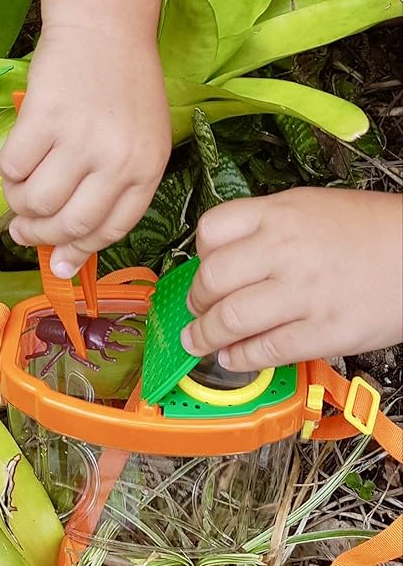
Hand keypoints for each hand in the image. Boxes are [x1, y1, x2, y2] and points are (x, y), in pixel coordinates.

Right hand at [0, 25, 170, 277]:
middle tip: (24, 229)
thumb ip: (112, 192)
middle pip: (70, 224)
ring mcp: (81, 137)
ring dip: (19, 204)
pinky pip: (12, 167)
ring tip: (19, 189)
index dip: (78, 251)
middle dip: (40, 235)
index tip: (57, 260)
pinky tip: (16, 159)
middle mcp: (118, 158)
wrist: (105, 27)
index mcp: (147, 169)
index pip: (110, 231)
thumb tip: (63, 258)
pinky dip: (7, 172)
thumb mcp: (137, 142)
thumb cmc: (122, 86)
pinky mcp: (45, 116)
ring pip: (36, 201)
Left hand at [182, 187, 402, 370]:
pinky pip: (265, 350)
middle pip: (211, 279)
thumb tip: (226, 256)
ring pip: (229, 319)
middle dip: (195, 301)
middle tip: (196, 310)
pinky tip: (233, 358)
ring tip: (199, 342)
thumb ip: (266, 227)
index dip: (198, 255)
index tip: (200, 270)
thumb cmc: (370, 230)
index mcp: (279, 214)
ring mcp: (303, 293)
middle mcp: (284, 250)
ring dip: (205, 336)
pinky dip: (240, 358)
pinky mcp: (323, 332)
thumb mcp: (310, 207)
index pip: (211, 230)